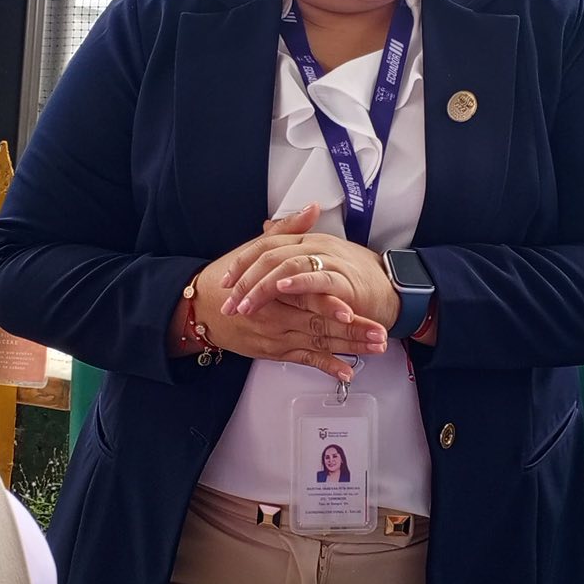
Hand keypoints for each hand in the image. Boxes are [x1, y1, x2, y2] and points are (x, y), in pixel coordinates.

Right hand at [184, 206, 388, 381]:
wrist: (203, 309)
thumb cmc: (231, 279)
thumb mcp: (255, 250)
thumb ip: (288, 229)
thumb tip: (313, 209)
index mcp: (273, 289)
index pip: (305, 296)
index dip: (329, 304)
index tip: (353, 308)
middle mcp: (276, 317)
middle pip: (319, 325)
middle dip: (353, 331)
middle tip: (380, 334)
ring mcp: (277, 337)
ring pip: (318, 344)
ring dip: (349, 348)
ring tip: (375, 347)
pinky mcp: (277, 351)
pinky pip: (306, 360)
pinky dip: (327, 368)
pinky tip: (346, 373)